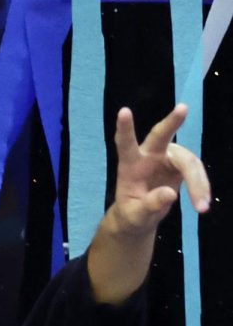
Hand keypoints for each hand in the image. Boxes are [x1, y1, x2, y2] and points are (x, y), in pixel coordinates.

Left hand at [110, 104, 210, 236]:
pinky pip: (196, 171)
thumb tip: (170, 194)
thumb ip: (150, 205)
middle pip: (161, 136)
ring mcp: (167, 157)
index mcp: (130, 166)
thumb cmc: (131, 214)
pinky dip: (201, 187)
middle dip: (172, 122)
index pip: (126, 145)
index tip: (123, 111)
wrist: (140, 217)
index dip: (125, 129)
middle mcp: (149, 156)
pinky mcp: (181, 164)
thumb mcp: (136, 216)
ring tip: (201, 208)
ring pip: (188, 161)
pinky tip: (203, 203)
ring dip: (198, 183)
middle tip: (182, 108)